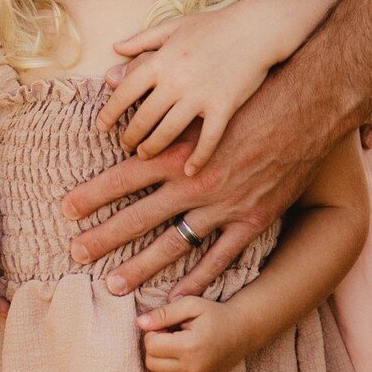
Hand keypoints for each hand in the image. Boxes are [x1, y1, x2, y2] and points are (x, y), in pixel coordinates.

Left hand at [63, 64, 336, 299]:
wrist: (304, 108)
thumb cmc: (248, 91)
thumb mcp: (199, 91)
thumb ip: (151, 84)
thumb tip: (108, 72)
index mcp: (180, 150)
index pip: (125, 176)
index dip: (94, 193)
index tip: (66, 208)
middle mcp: (195, 183)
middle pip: (140, 216)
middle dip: (103, 235)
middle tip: (74, 251)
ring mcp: (224, 206)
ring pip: (173, 245)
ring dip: (140, 267)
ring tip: (112, 284)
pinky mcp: (252, 221)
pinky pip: (219, 259)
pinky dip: (197, 281)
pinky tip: (175, 299)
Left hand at [100, 0, 287, 173]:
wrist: (256, 28)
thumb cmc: (215, 25)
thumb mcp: (175, 25)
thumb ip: (143, 39)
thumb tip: (115, 48)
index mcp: (162, 59)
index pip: (125, 91)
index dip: (110, 111)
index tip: (102, 126)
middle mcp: (176, 80)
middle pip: (143, 118)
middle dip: (130, 136)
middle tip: (125, 145)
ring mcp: (200, 95)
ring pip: (168, 132)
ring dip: (153, 148)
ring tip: (145, 155)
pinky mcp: (223, 107)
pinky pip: (207, 140)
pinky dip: (197, 158)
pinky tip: (188, 170)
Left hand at [138, 296, 247, 371]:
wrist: (242, 332)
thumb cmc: (215, 314)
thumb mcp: (191, 304)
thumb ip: (164, 313)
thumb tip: (139, 322)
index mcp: (189, 347)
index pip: (151, 346)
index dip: (153, 331)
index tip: (166, 322)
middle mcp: (191, 369)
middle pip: (151, 362)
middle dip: (154, 345)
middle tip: (169, 331)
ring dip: (161, 356)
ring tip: (177, 341)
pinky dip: (170, 366)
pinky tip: (183, 352)